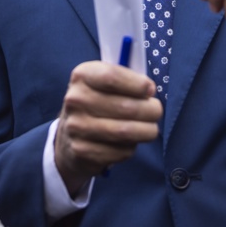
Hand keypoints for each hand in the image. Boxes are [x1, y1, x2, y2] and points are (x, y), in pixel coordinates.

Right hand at [54, 61, 162, 195]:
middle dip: (150, 110)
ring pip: (125, 131)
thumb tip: (149, 90)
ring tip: (151, 128)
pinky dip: (131, 147)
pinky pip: (120, 151)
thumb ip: (125, 81)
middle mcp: (75, 100)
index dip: (137, 84)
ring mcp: (76, 127)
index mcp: (82, 76)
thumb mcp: (103, 83)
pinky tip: (129, 142)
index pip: (112, 77)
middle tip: (156, 111)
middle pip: (125, 106)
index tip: (150, 90)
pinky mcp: (82, 151)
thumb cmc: (96, 103)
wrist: (68, 136)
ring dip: (146, 131)